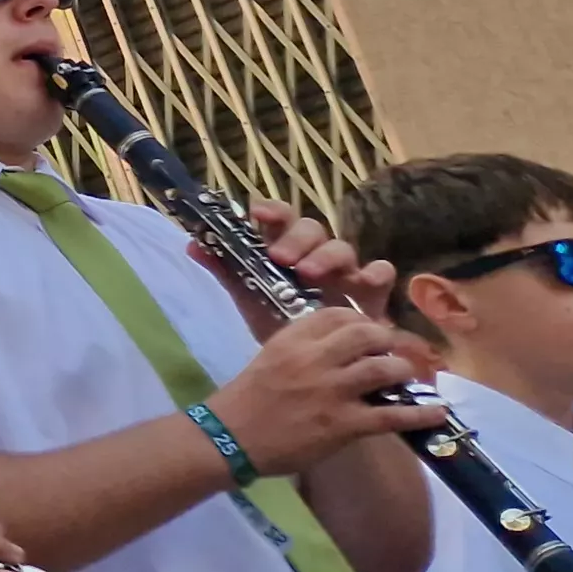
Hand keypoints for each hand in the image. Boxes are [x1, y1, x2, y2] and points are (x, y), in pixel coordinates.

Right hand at [198, 307, 444, 475]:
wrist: (229, 438)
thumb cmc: (245, 400)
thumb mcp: (269, 359)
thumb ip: (302, 348)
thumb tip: (339, 347)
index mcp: (291, 340)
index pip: (337, 314)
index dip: (360, 320)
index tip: (368, 333)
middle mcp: (314, 359)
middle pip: (367, 333)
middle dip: (387, 341)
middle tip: (393, 352)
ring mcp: (331, 391)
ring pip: (385, 369)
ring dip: (404, 371)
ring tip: (410, 377)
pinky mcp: (343, 424)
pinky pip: (392, 415)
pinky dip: (421, 414)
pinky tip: (438, 411)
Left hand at [203, 200, 400, 328]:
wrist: (307, 360)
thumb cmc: (279, 319)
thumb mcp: (249, 297)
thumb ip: (226, 271)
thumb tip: (192, 244)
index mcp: (286, 249)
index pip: (282, 219)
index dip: (272, 211)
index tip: (257, 214)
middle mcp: (316, 254)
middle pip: (312, 229)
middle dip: (296, 238)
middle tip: (280, 258)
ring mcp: (345, 271)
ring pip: (342, 247)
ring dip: (325, 255)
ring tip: (306, 274)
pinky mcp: (371, 293)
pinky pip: (381, 273)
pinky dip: (375, 273)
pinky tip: (362, 282)